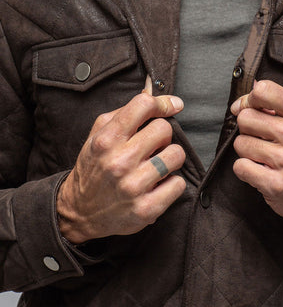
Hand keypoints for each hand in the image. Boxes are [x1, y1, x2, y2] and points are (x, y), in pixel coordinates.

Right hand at [57, 92, 185, 243]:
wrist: (79, 213)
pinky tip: (158, 186)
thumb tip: (158, 94)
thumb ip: (126, 113)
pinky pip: (178, 184)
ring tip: (157, 167)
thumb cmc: (93, 169)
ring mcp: (133, 187)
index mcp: (106, 140)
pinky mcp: (146, 209)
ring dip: (170, 160)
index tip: (172, 107)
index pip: (143, 105)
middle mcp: (119, 162)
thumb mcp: (99, 136)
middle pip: (165, 129)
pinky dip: (172, 184)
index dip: (162, 103)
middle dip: (163, 137)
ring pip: (176, 155)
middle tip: (153, 148)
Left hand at [231, 80, 282, 225]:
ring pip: (240, 143)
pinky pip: (239, 166)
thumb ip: (277, 107)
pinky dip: (246, 170)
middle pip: (245, 118)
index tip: (254, 110)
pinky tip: (262, 171)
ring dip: (248, 152)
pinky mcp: (275, 184)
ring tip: (265, 158)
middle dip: (249, 129)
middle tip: (264, 140)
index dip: (251, 100)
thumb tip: (241, 101)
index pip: (264, 90)